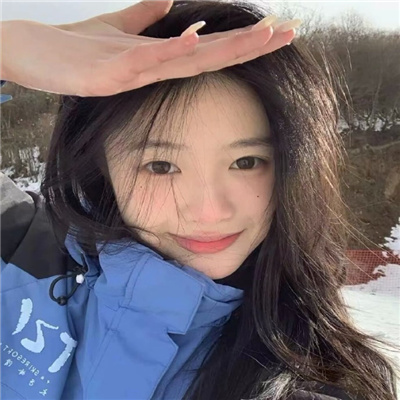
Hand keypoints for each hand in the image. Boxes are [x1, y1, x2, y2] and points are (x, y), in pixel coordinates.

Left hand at [1, 0, 297, 96]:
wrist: (29, 57)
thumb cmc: (72, 47)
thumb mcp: (115, 30)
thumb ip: (145, 17)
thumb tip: (171, 0)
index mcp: (156, 58)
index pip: (209, 48)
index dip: (241, 40)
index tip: (273, 29)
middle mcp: (154, 69)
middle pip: (211, 57)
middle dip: (251, 46)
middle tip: (288, 34)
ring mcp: (135, 73)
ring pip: (190, 62)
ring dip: (227, 49)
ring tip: (263, 36)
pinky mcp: (112, 74)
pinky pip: (149, 60)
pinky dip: (175, 50)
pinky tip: (199, 39)